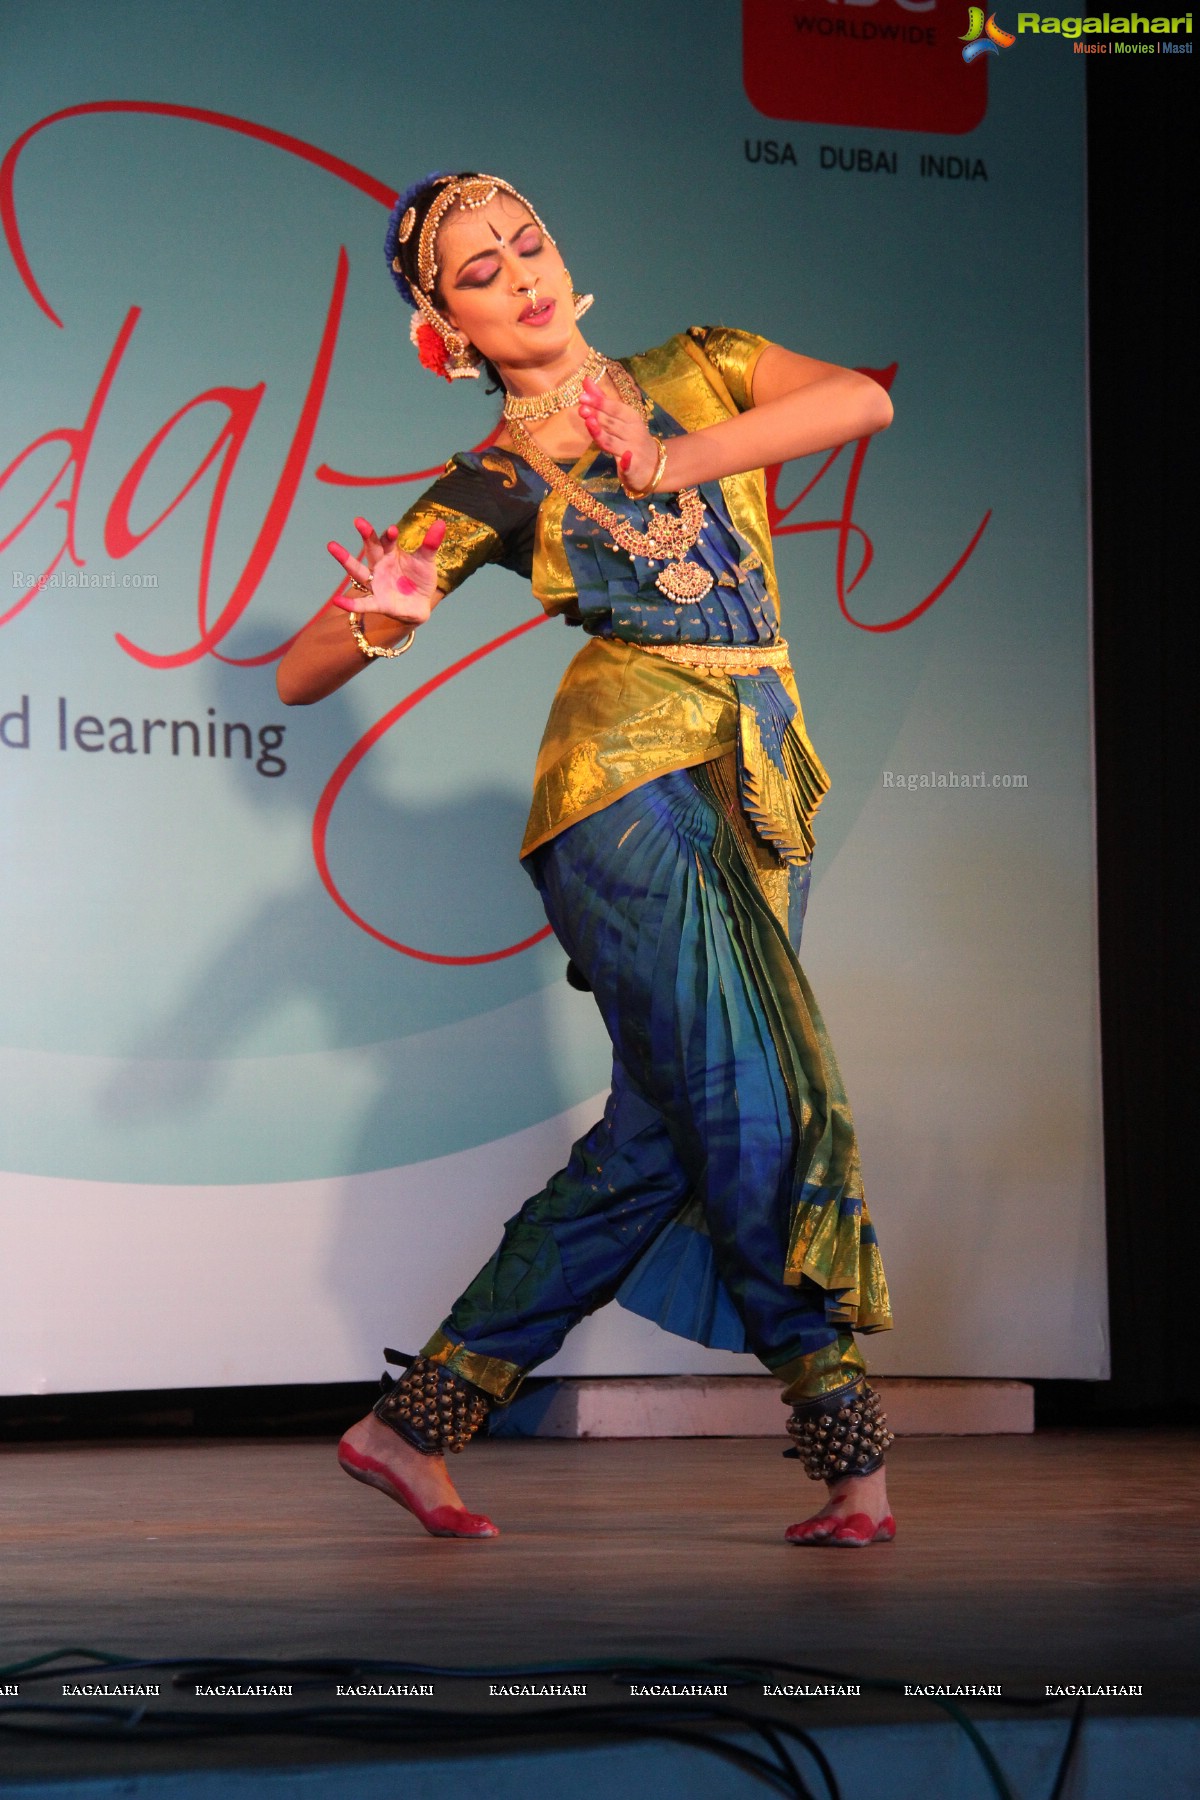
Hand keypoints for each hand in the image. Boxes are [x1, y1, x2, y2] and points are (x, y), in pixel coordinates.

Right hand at [326, 517, 445, 625]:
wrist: (421, 604)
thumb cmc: (420, 579)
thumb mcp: (426, 561)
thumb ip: (430, 545)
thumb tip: (441, 523)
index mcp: (391, 554)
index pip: (387, 541)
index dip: (389, 536)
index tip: (393, 530)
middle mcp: (380, 567)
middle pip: (371, 549)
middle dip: (366, 536)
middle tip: (359, 521)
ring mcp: (377, 584)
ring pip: (359, 571)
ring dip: (346, 559)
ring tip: (332, 546)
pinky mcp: (379, 603)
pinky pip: (363, 604)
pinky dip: (351, 604)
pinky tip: (337, 601)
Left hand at [578, 377, 658, 491]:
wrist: (653, 464)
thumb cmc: (631, 438)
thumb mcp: (620, 418)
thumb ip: (602, 401)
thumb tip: (586, 380)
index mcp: (631, 418)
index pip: (615, 408)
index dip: (599, 402)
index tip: (582, 396)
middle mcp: (634, 432)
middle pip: (612, 424)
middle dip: (597, 416)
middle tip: (582, 408)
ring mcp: (633, 450)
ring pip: (613, 442)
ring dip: (602, 434)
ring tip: (589, 423)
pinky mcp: (633, 468)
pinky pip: (629, 465)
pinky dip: (627, 462)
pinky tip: (625, 459)